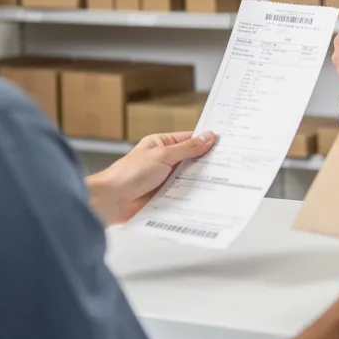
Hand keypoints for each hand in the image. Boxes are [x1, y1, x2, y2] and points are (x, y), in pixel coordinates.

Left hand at [86, 131, 215, 225]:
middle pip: (191, 159)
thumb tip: (207, 137)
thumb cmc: (128, 173)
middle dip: (206, 162)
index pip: (189, 139)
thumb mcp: (162, 155)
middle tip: (227, 163)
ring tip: (220, 180)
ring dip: (199, 180)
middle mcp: (164, 160)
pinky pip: (182, 193)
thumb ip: (187, 148)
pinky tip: (204, 195)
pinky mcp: (164, 195)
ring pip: (188, 177)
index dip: (206, 141)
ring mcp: (164, 179)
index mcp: (161, 144)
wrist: (111, 200)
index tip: (224, 143)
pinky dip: (191, 194)